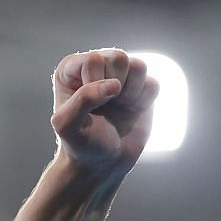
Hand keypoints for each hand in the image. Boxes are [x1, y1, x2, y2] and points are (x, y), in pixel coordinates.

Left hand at [50, 48, 159, 176]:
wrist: (103, 163)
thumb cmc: (80, 143)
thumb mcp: (68, 125)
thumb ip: (83, 100)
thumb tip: (114, 84)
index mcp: (71, 69)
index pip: (94, 59)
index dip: (96, 84)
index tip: (89, 106)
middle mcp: (96, 66)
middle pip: (119, 58)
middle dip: (115, 88)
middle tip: (105, 108)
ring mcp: (120, 74)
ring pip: (139, 66)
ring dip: (130, 94)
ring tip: (117, 108)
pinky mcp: (141, 86)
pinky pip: (153, 83)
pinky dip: (144, 101)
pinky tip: (130, 111)